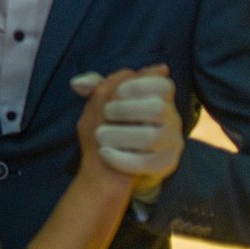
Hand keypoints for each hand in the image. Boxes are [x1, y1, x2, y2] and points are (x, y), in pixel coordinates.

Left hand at [72, 67, 180, 195]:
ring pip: (151, 137)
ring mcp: (170, 143)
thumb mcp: (107, 100)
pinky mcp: (164, 164)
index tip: (118, 91)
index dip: (139, 85)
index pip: (163, 85)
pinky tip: (105, 153)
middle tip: (106, 112)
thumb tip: (77, 84)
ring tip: (100, 135)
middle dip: (126, 108)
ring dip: (120, 134)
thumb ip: (96, 86)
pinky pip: (147, 163)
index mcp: (162, 97)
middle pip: (157, 108)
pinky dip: (122, 158)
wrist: (119, 161)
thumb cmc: (116, 121)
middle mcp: (172, 119)